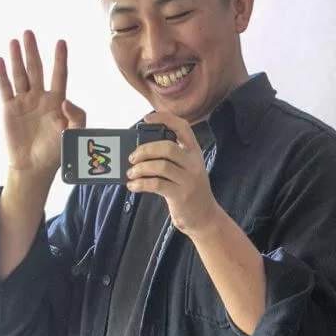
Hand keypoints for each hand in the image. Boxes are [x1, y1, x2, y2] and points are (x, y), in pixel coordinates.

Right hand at [0, 30, 85, 178]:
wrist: (34, 166)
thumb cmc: (57, 151)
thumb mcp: (75, 134)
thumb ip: (77, 116)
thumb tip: (66, 100)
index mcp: (57, 101)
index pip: (59, 75)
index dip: (60, 59)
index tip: (61, 42)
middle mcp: (40, 98)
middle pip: (36, 70)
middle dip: (33, 51)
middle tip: (29, 32)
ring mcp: (24, 102)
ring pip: (20, 75)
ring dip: (17, 58)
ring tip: (14, 40)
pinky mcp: (9, 109)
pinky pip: (5, 88)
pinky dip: (2, 75)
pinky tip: (0, 60)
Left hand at [126, 112, 220, 235]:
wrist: (204, 216)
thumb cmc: (189, 190)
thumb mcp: (186, 169)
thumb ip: (170, 158)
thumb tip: (140, 150)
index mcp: (194, 153)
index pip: (183, 128)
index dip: (164, 119)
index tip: (146, 120)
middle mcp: (193, 163)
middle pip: (167, 147)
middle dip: (145, 150)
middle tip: (132, 158)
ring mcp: (188, 179)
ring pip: (160, 166)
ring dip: (140, 169)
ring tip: (131, 174)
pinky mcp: (181, 195)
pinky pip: (156, 184)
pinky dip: (141, 183)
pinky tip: (134, 185)